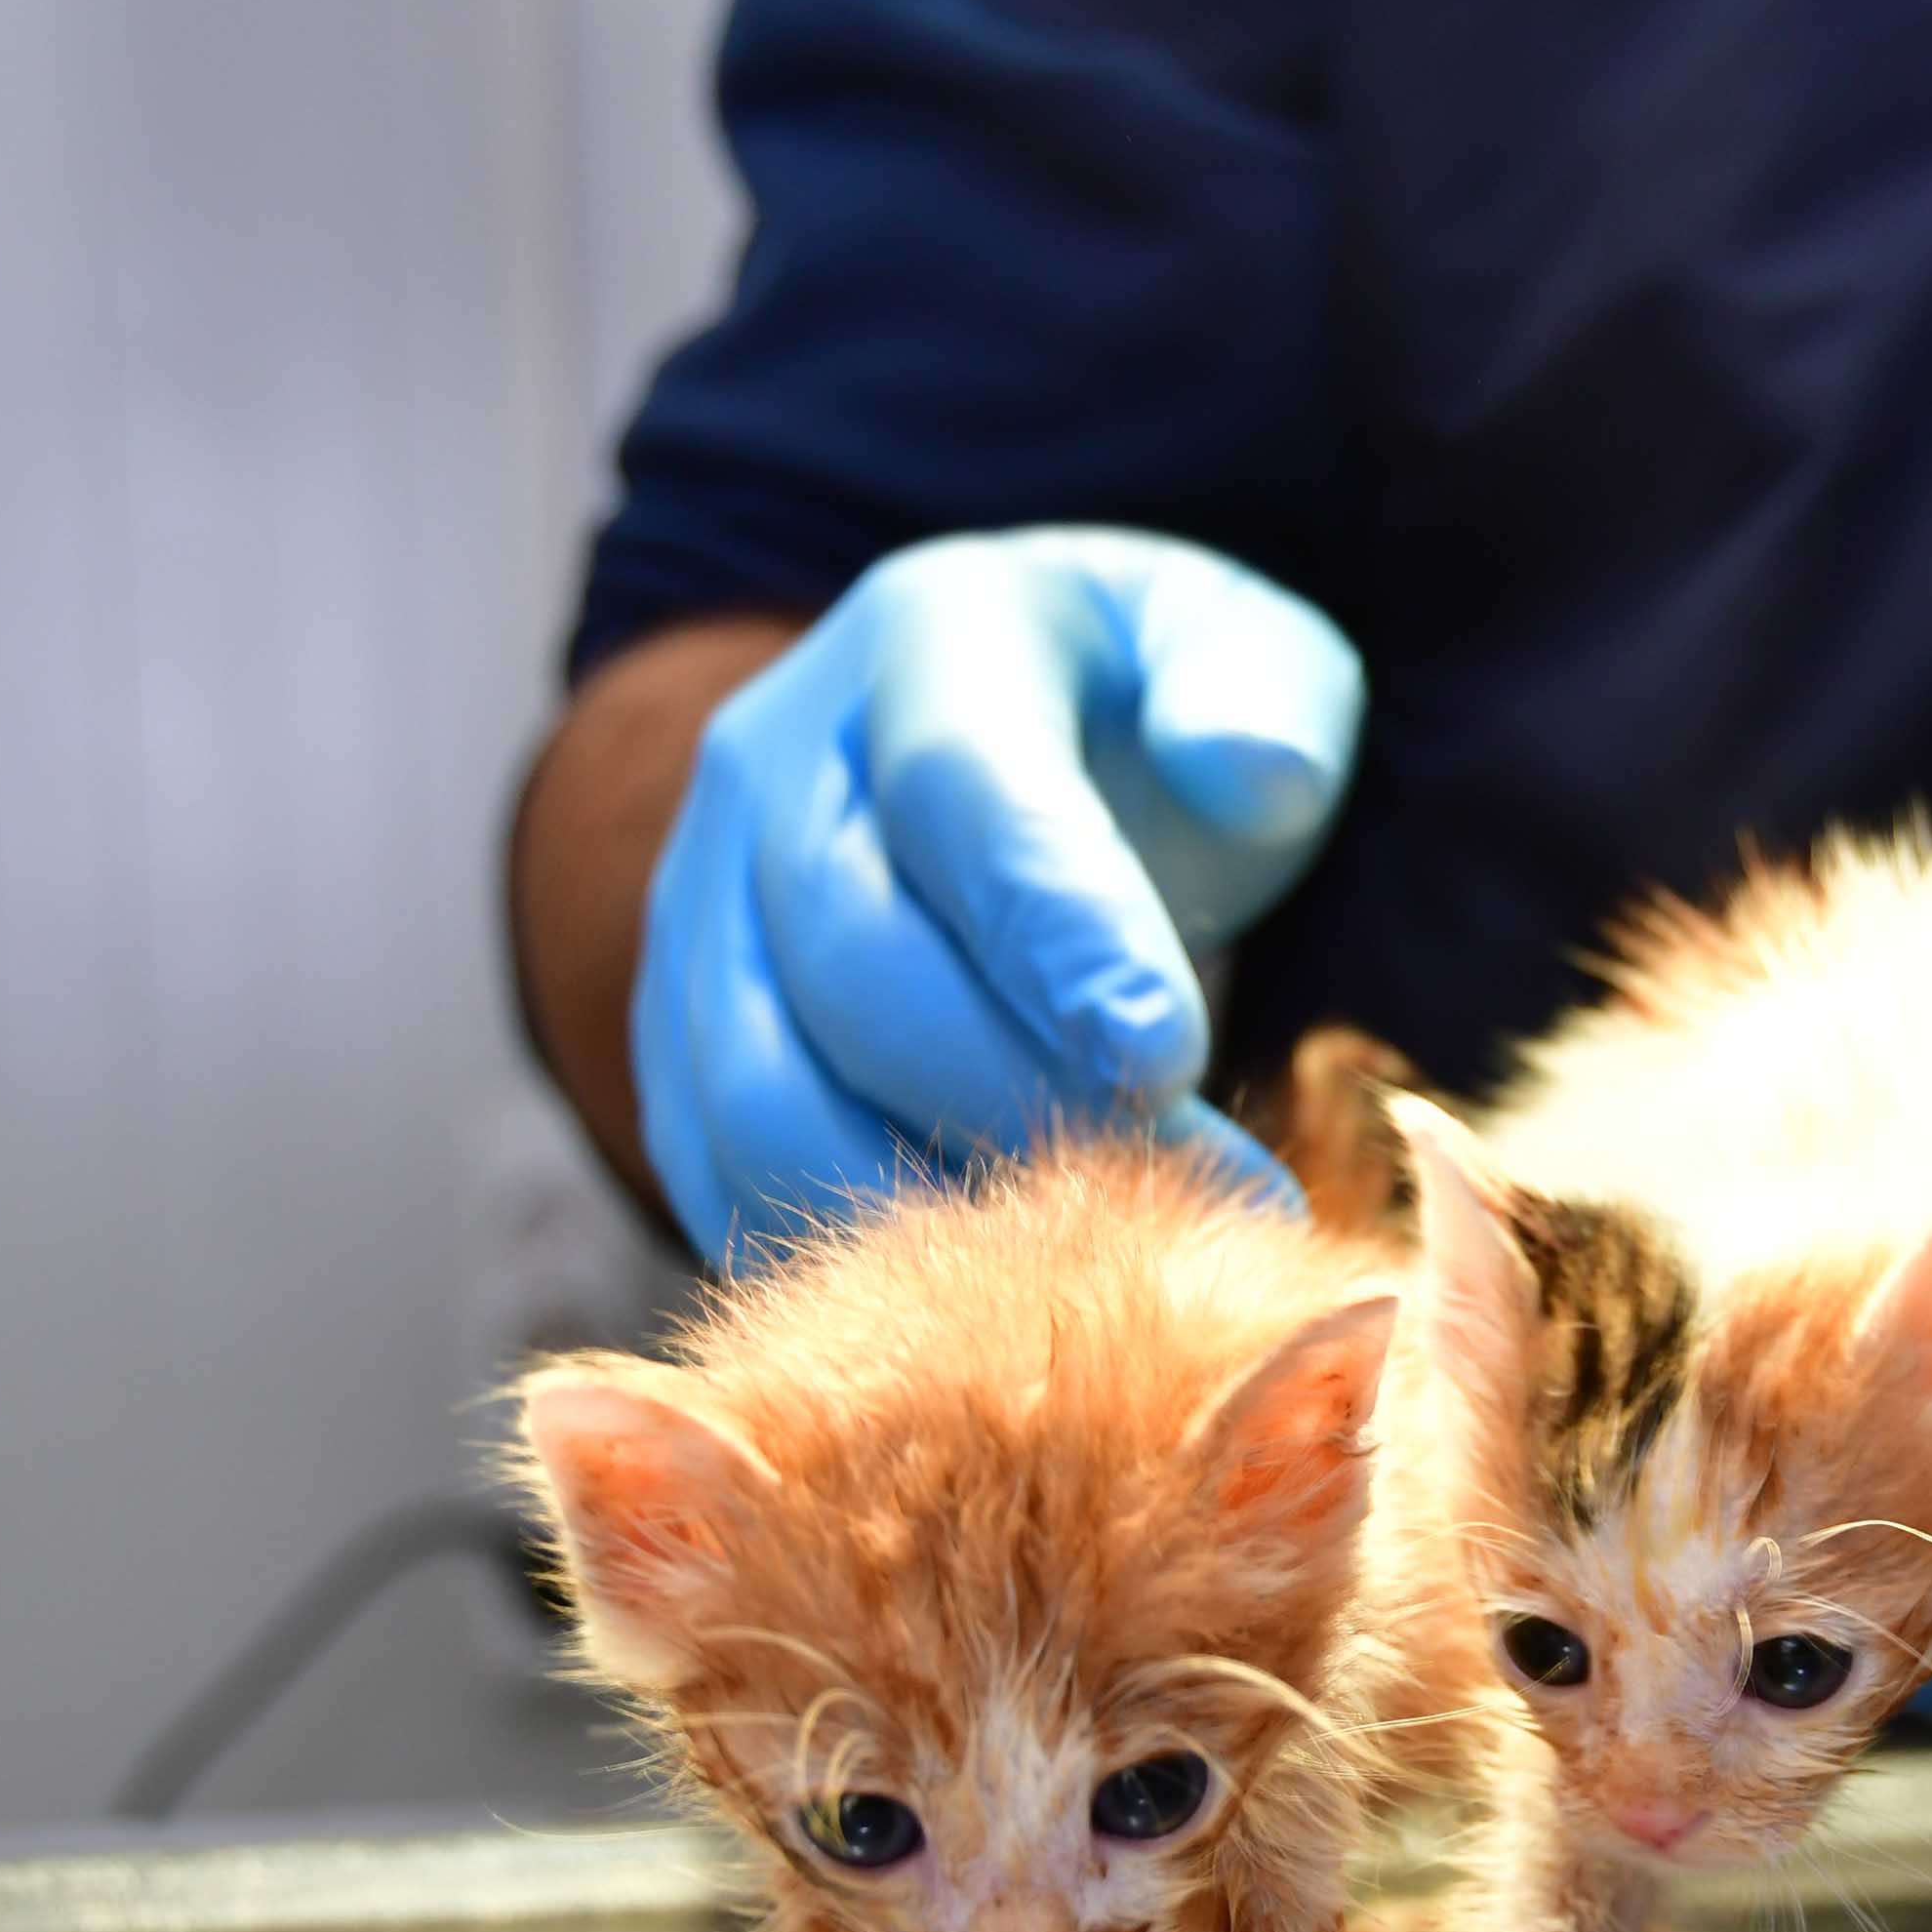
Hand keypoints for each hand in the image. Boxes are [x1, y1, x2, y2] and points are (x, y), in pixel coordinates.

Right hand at [631, 527, 1363, 1265]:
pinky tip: (995, 1290)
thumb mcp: (1240, 654)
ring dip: (934, 1201)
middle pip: (855, 963)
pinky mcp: (674, 1039)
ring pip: (767, 1095)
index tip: (1167, 1055)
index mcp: (926, 641)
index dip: (1057, 936)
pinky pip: (722, 1175)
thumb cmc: (1142, 717)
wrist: (987, 753)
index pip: (966, 791)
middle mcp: (774, 766)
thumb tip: (1254, 773)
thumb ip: (1258, 699)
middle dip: (1022, 1095)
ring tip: (1101, 1256)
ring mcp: (701, 907)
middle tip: (1198, 1193)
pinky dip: (848, 1257)